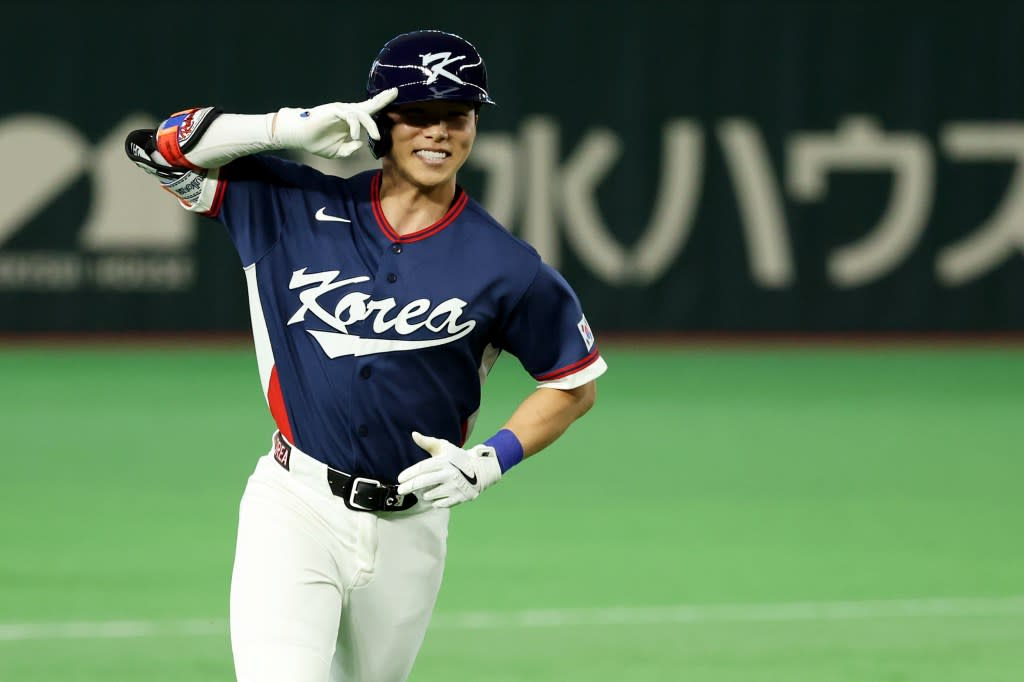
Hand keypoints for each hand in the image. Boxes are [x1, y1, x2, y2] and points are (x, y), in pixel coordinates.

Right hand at [273, 88, 397, 157]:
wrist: (300, 137)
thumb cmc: (318, 142)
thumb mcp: (338, 151)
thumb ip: (350, 149)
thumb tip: (360, 144)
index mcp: (352, 120)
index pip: (370, 110)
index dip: (382, 102)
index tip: (395, 93)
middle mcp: (348, 112)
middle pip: (369, 105)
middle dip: (383, 99)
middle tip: (395, 93)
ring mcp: (341, 111)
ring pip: (361, 113)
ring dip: (370, 125)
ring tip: (376, 137)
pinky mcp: (334, 112)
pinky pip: (349, 116)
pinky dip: (354, 126)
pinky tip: (355, 136)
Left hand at [397, 432, 502, 508]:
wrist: (479, 471)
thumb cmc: (458, 458)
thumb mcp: (445, 447)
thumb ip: (428, 442)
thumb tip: (413, 434)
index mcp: (444, 461)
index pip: (422, 468)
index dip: (409, 474)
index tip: (399, 479)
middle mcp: (449, 474)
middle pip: (423, 482)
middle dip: (409, 487)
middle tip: (400, 490)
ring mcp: (454, 487)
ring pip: (430, 494)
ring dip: (424, 494)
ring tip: (424, 491)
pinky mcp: (459, 498)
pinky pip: (440, 504)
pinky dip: (434, 502)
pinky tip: (434, 498)